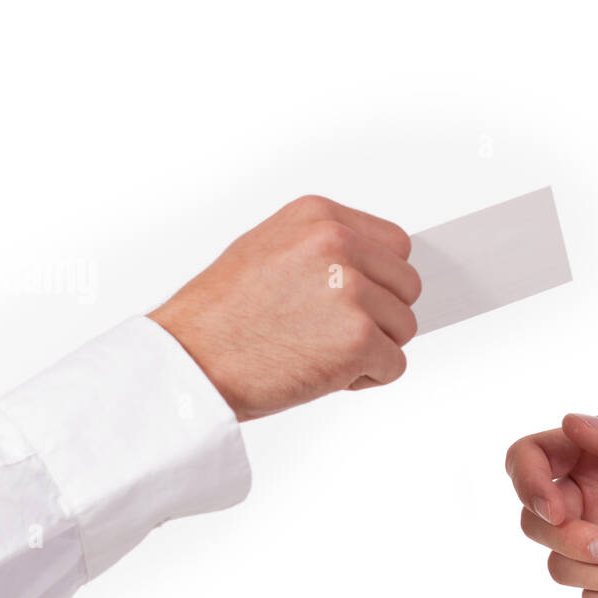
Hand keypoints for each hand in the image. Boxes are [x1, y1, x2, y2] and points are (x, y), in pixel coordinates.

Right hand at [149, 195, 421, 420]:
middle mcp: (338, 245)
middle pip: (407, 285)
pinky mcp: (359, 338)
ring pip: (404, 327)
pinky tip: (324, 374)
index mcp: (319, 218)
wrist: (189, 362)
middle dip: (382, 315)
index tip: (355, 301)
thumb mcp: (269, 251)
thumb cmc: (221, 317)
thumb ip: (324, 250)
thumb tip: (374, 268)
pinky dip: (367, 379)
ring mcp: (351, 291)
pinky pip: (395, 365)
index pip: (396, 245)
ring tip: (320, 352)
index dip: (381, 280)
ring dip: (373, 349)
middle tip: (332, 332)